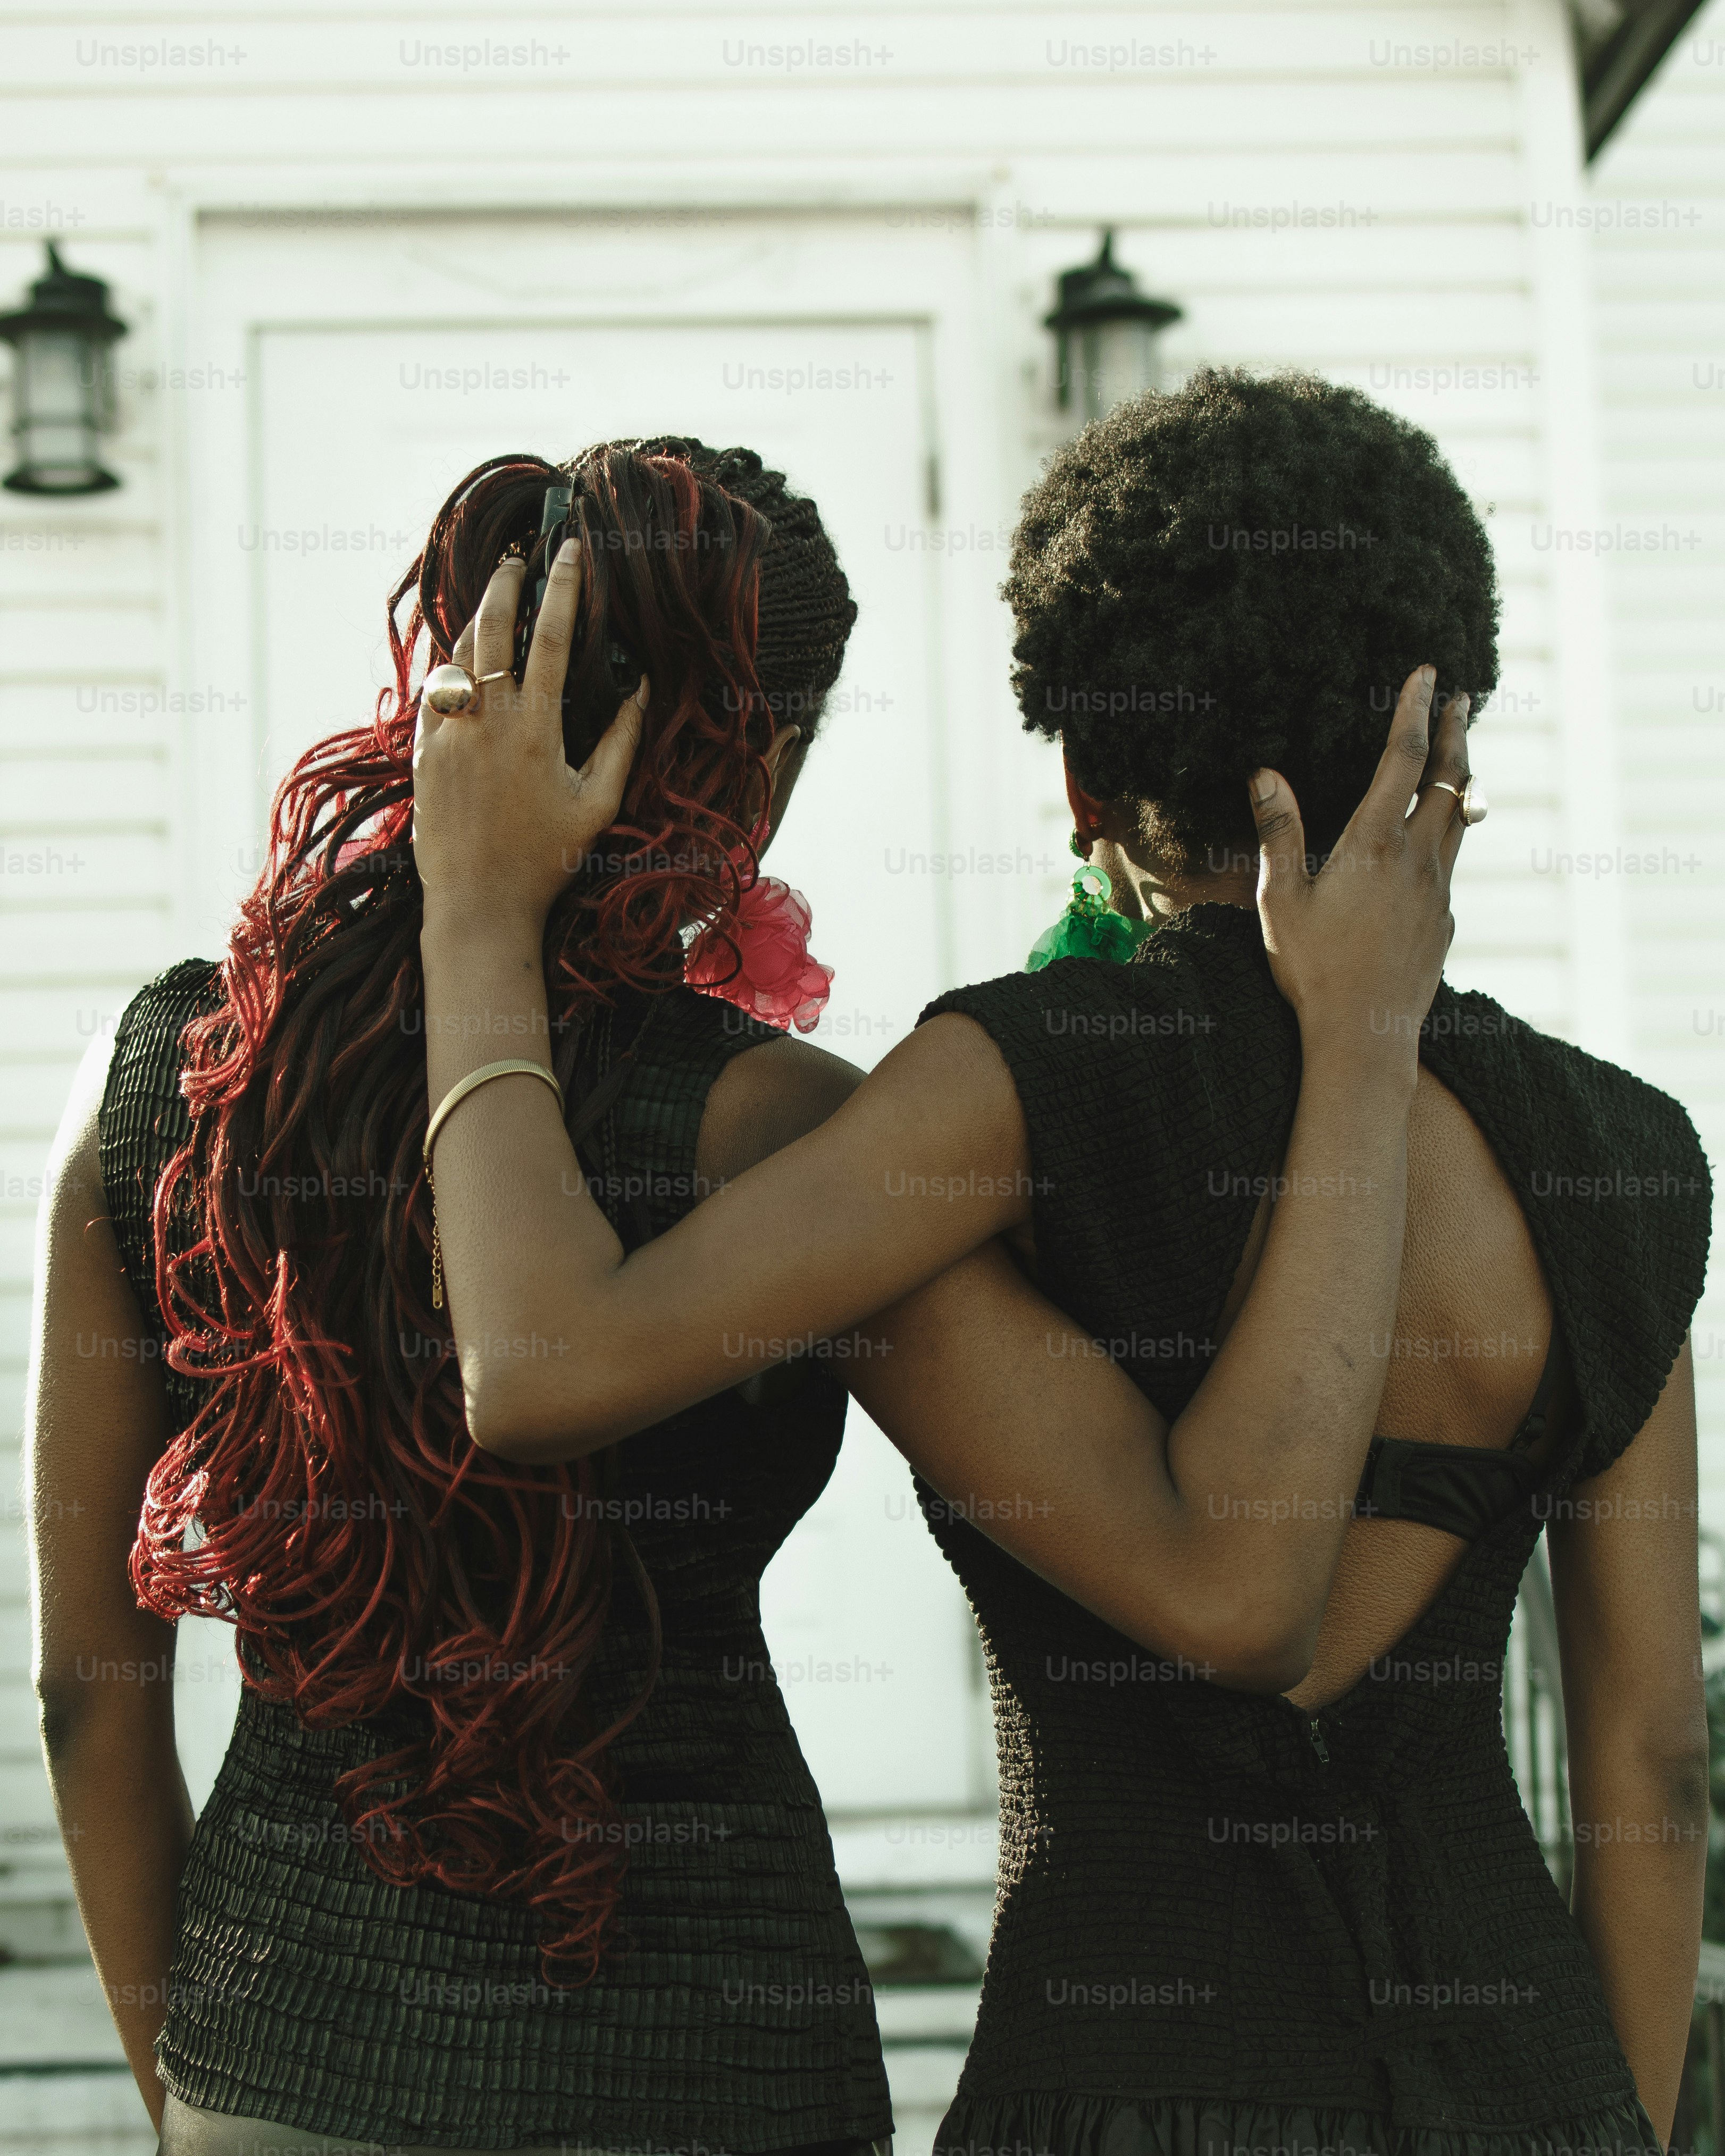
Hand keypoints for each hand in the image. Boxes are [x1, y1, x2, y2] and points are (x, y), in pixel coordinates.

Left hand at [411, 547, 646, 935]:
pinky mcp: (423, 753)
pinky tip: (462, 662)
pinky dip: (449, 667)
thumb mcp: (599, 803)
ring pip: (456, 655)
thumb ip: (621, 741)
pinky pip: (434, 692)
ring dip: (474, 622)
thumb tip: (641, 688)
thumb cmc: (546, 859)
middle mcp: (487, 722)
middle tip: (515, 559)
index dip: (563, 588)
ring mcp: (449, 734)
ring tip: (491, 603)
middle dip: (505, 584)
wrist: (478, 904)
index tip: (570, 552)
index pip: (551, 637)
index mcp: (535, 729)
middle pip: (492, 628)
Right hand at [1249, 663, 1470, 1074]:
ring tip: (1459, 754)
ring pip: (1460, 818)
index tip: (1425, 673)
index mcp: (1375, 845)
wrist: (1365, 1035)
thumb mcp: (1281, 899)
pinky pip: (1448, 864)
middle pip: (1450, 780)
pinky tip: (1430, 842)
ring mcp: (1437, 891)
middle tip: (1460, 698)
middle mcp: (1417, 859)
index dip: (1414, 710)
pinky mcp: (1443, 920)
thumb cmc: (1314, 970)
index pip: (1403, 759)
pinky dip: (1446, 834)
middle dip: (1455, 732)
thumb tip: (1266, 773)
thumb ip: (1279, 832)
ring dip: (1461, 778)